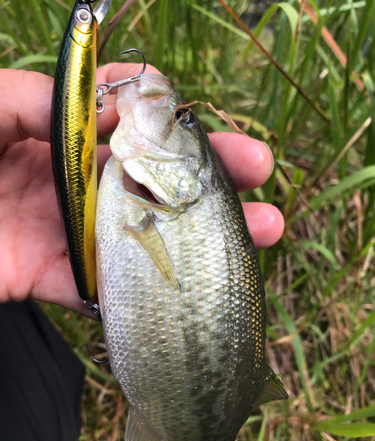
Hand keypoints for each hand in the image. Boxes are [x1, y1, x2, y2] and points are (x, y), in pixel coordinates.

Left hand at [0, 64, 282, 315]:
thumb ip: (38, 98)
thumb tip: (110, 100)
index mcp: (52, 131)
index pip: (126, 120)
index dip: (170, 120)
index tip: (206, 125)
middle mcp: (67, 178)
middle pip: (148, 176)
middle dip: (205, 174)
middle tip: (259, 171)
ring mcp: (62, 229)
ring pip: (140, 233)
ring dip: (199, 236)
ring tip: (262, 230)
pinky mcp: (46, 275)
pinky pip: (99, 287)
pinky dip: (141, 290)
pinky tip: (195, 287)